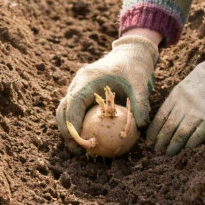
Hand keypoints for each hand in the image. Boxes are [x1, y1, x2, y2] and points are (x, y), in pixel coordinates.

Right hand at [56, 34, 158, 151]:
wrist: (130, 53)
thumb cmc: (134, 68)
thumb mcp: (140, 85)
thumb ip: (140, 104)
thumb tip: (141, 127)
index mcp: (87, 79)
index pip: (73, 104)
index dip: (72, 125)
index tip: (80, 143)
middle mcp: (78, 83)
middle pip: (63, 109)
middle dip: (66, 132)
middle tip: (77, 151)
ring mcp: (78, 87)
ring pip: (65, 110)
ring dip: (69, 129)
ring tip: (81, 149)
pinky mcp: (82, 92)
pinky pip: (75, 109)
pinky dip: (78, 123)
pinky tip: (90, 138)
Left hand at [148, 45, 204, 155]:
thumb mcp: (186, 83)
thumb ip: (177, 98)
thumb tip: (169, 112)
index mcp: (176, 95)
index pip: (161, 116)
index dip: (154, 130)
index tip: (149, 140)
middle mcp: (184, 104)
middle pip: (168, 127)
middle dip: (161, 140)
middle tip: (157, 151)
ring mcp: (197, 112)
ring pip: (181, 133)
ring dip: (174, 145)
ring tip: (169, 153)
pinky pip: (199, 133)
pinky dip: (192, 142)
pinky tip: (187, 149)